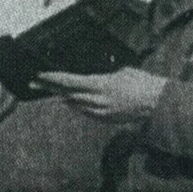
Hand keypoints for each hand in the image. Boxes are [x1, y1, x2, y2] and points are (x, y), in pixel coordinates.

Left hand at [38, 67, 166, 125]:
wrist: (158, 104)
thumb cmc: (142, 83)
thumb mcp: (121, 71)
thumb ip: (102, 75)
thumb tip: (92, 75)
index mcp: (99, 85)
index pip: (69, 82)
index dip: (52, 79)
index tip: (39, 75)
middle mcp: (96, 100)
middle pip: (66, 94)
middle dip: (50, 88)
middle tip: (34, 83)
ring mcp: (99, 112)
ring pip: (74, 104)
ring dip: (64, 96)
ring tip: (51, 89)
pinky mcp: (105, 120)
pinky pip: (85, 111)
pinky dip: (78, 105)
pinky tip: (72, 100)